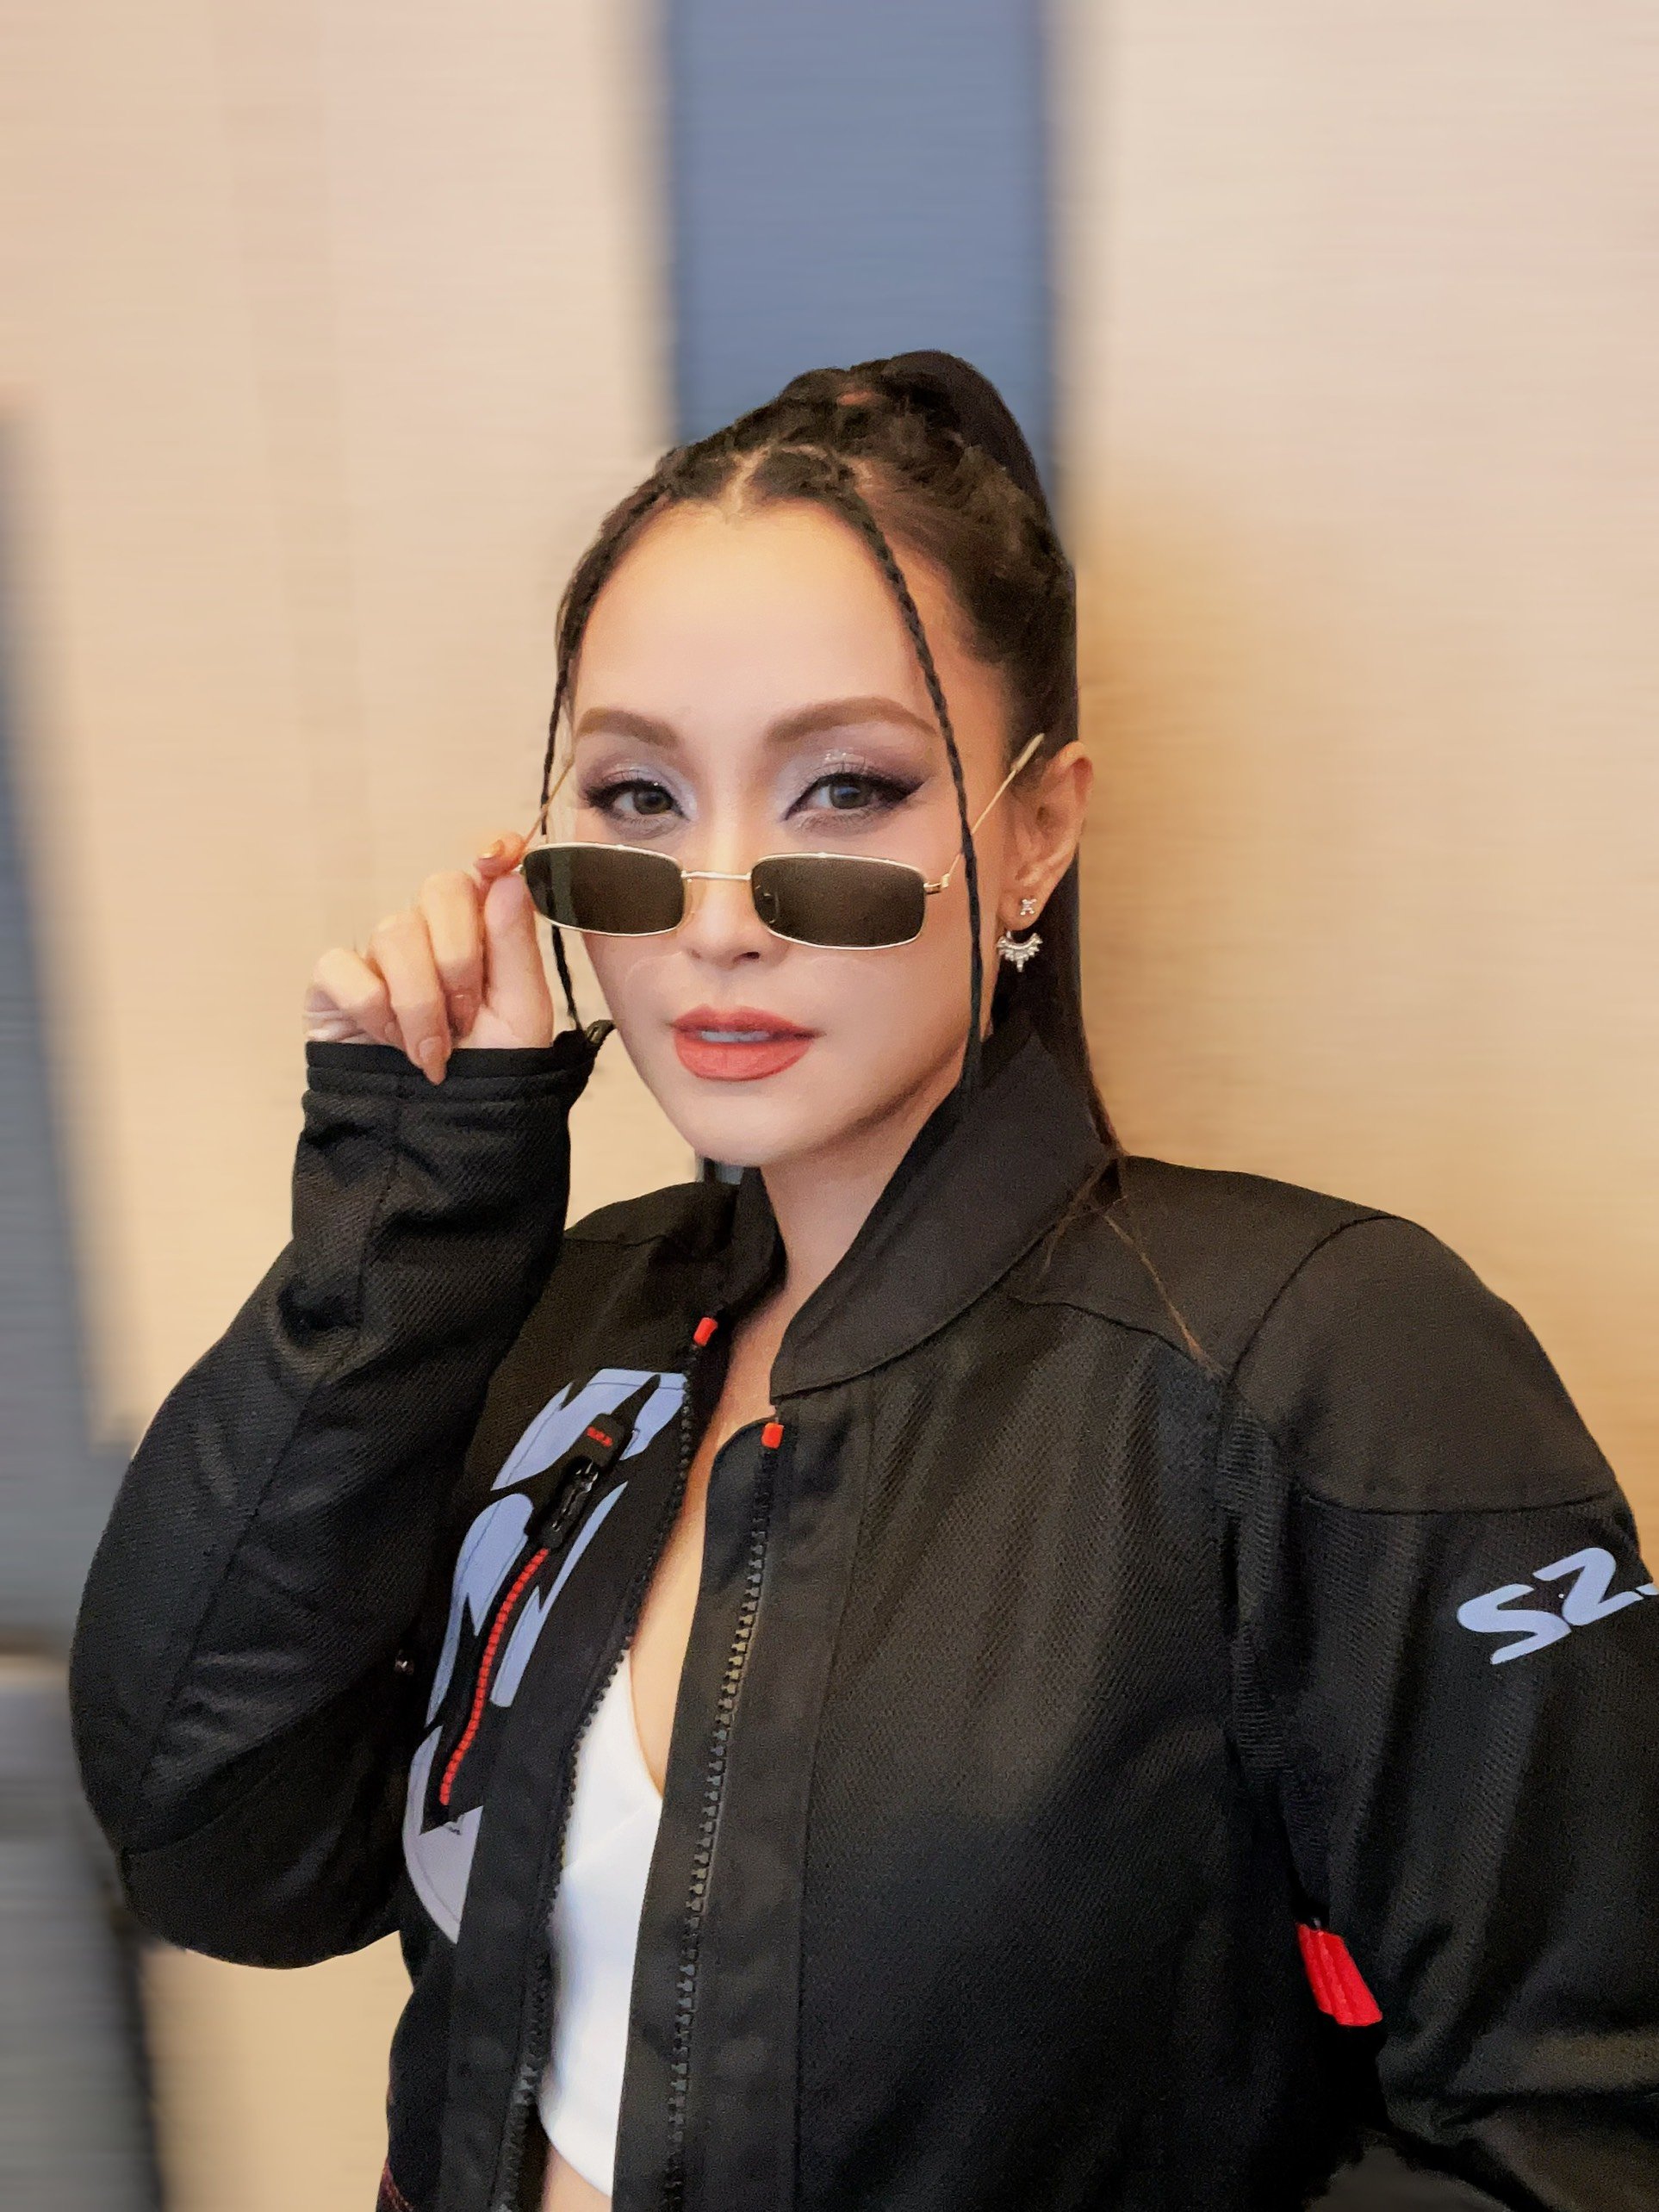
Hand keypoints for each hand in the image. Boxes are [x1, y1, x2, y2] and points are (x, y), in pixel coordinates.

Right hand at [303, 831, 553, 1081]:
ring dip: (421, 1005)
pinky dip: (373, 1012)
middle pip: (441, 889)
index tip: (498, 859)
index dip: (495, 850)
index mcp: (484, 930)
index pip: (487, 867)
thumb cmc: (488, 1071)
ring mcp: (380, 953)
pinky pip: (347, 970)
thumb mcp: (522, 1015)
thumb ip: (517, 946)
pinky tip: (387, 1042)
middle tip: (467, 1018)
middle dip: (460, 959)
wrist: (442, 1131)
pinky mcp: (334, 981)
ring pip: (396, 935)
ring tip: (433, 1053)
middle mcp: (431, 931)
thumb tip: (508, 878)